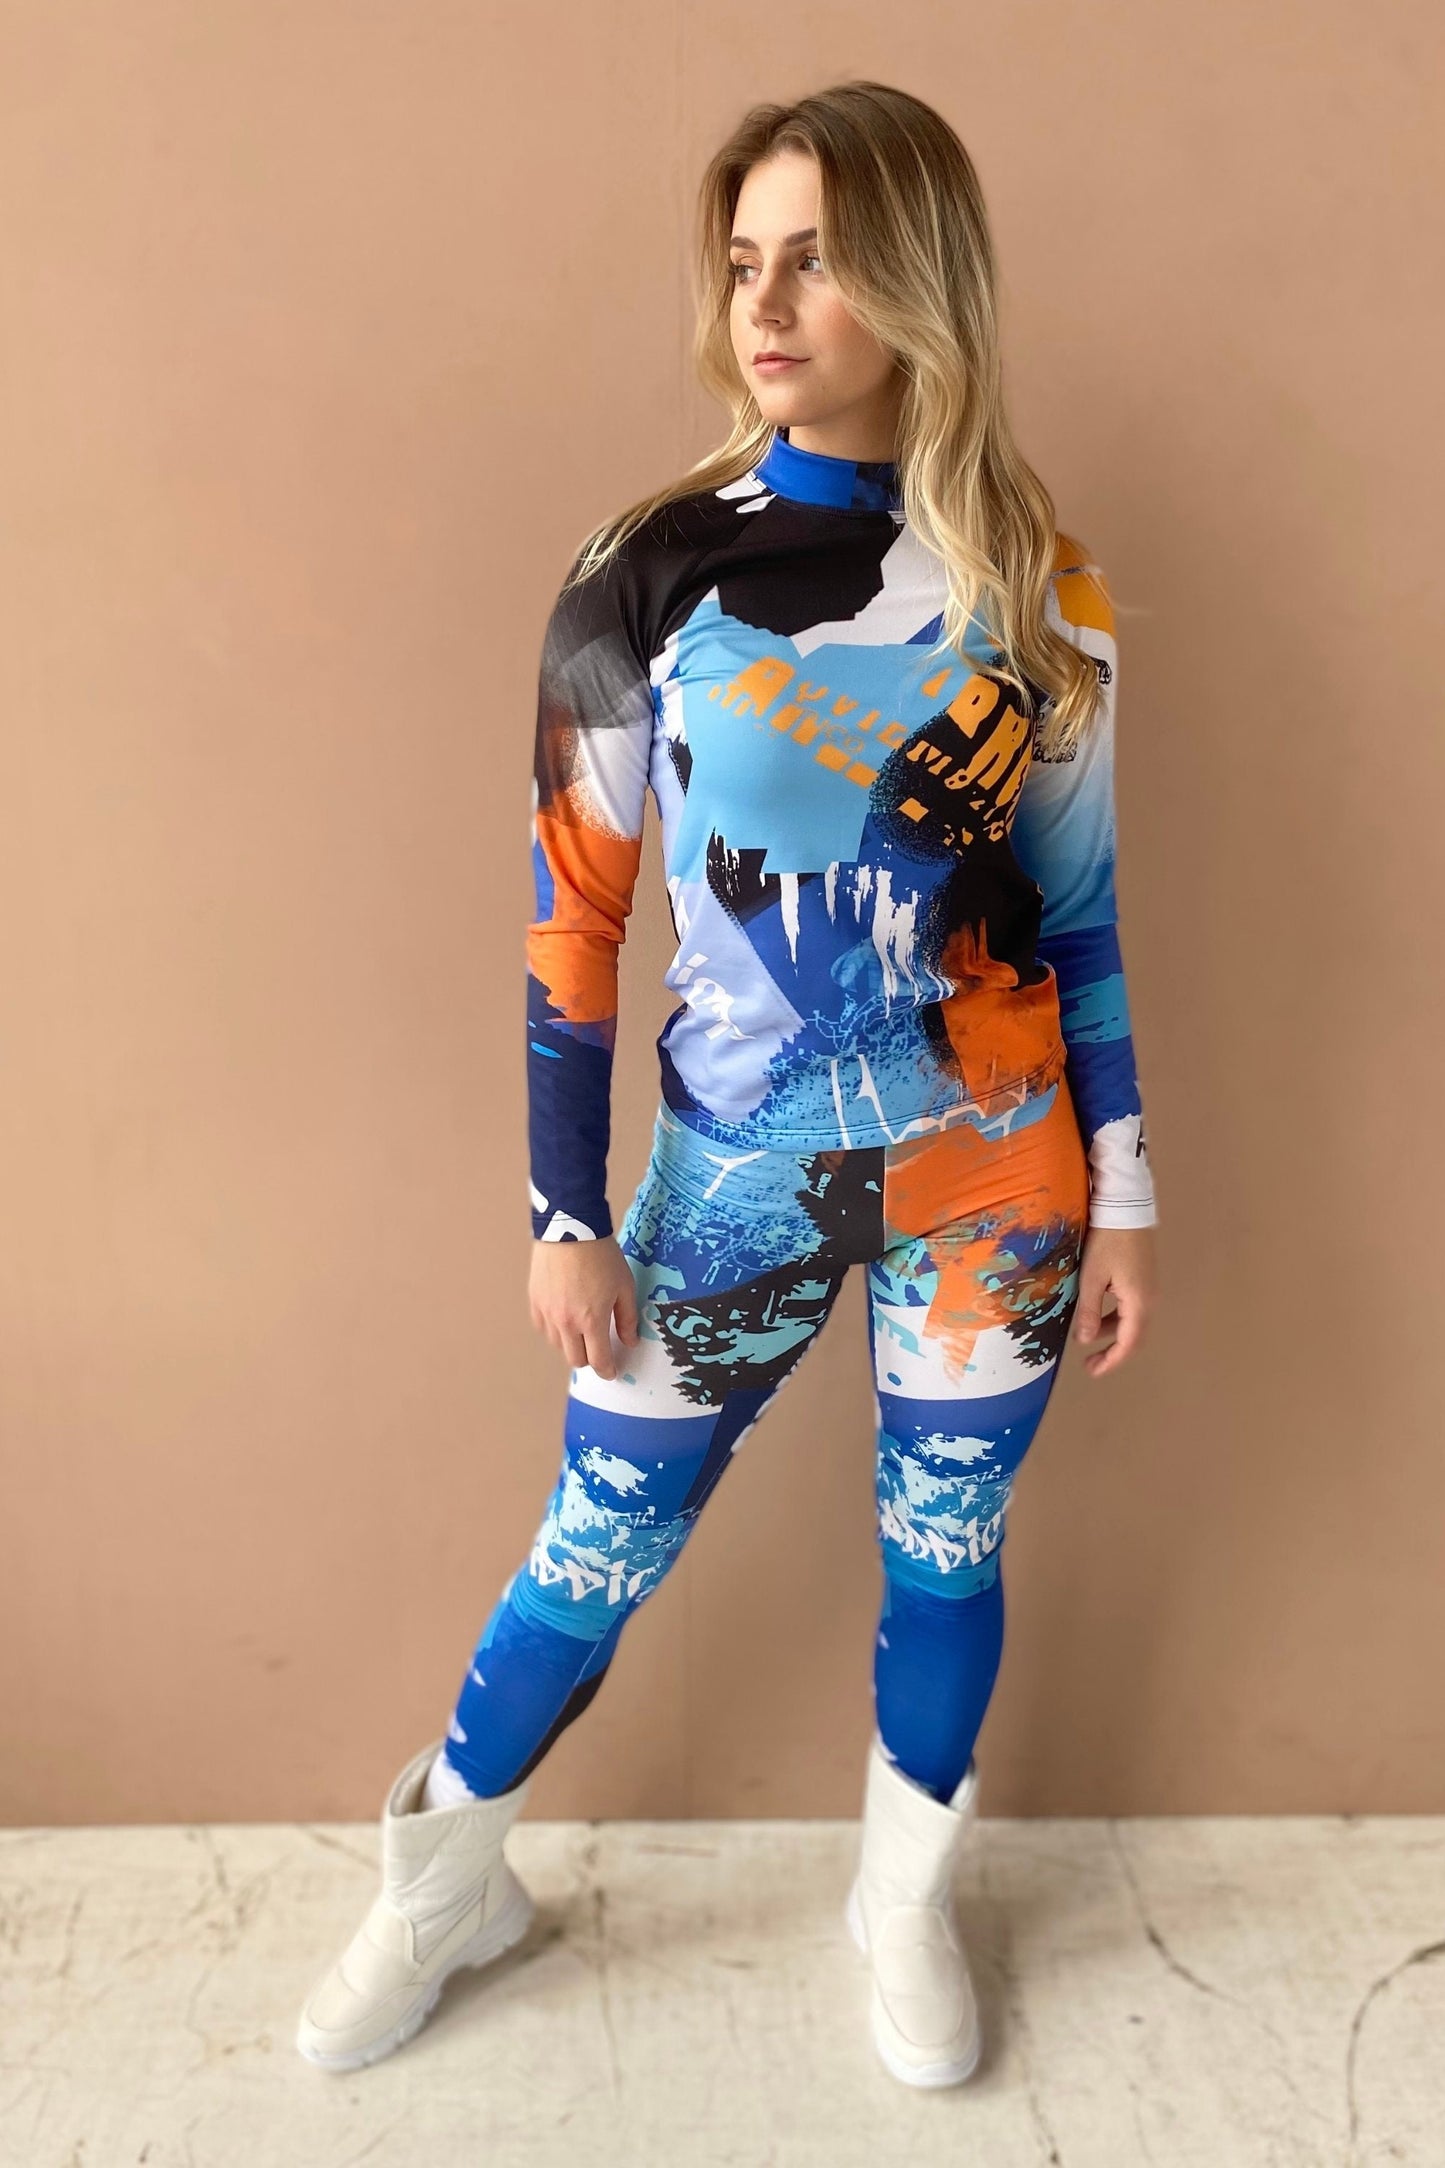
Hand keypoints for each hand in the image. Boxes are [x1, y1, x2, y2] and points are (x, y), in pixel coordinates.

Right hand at [528, 1234, 639, 1381]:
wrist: (570, 1228)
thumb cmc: (602, 1255)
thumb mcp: (624, 1286)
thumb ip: (627, 1318)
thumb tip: (629, 1341)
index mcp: (591, 1320)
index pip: (599, 1360)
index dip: (607, 1370)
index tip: (612, 1371)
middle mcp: (566, 1322)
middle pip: (575, 1359)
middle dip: (590, 1358)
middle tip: (599, 1348)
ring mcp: (547, 1312)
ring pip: (557, 1345)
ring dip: (571, 1344)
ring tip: (582, 1329)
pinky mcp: (535, 1300)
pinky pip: (543, 1328)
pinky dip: (554, 1330)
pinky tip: (564, 1318)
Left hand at [1071, 1225, 1156, 1377]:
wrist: (1126, 1207)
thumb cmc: (1106, 1241)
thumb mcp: (1091, 1277)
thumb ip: (1090, 1311)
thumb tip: (1087, 1340)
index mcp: (1139, 1302)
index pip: (1128, 1343)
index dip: (1111, 1361)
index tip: (1093, 1371)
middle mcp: (1150, 1299)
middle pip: (1134, 1336)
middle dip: (1113, 1351)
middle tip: (1090, 1362)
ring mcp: (1150, 1288)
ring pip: (1132, 1321)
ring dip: (1112, 1332)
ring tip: (1086, 1335)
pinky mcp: (1144, 1278)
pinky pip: (1132, 1307)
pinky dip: (1116, 1316)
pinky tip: (1097, 1313)